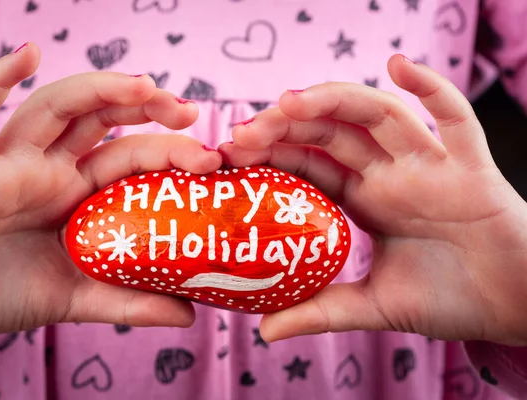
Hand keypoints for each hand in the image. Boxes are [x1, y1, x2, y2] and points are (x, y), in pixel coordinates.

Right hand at [0, 43, 220, 341]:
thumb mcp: (77, 299)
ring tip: (143, 84)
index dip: (170, 152)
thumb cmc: (3, 294)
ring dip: (97, 89)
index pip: (131, 158)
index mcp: (79, 194)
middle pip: (103, 122)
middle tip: (188, 113)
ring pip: (55, 108)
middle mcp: (50, 169)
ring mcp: (11, 163)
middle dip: (145, 108)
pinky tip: (28, 54)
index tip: (212, 158)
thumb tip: (189, 315)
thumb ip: (130, 302)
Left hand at [219, 54, 526, 345]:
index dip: (272, 153)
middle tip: (245, 130)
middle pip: (332, 133)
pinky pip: (456, 120)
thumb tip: (266, 332)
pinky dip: (433, 88)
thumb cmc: (449, 300)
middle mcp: (391, 175)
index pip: (310, 163)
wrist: (513, 307)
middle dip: (288, 125)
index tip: (232, 151)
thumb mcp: (373, 306)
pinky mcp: (471, 168)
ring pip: (378, 117)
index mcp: (365, 199)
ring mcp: (429, 166)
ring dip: (334, 101)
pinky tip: (399, 67)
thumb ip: (322, 311)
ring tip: (290, 101)